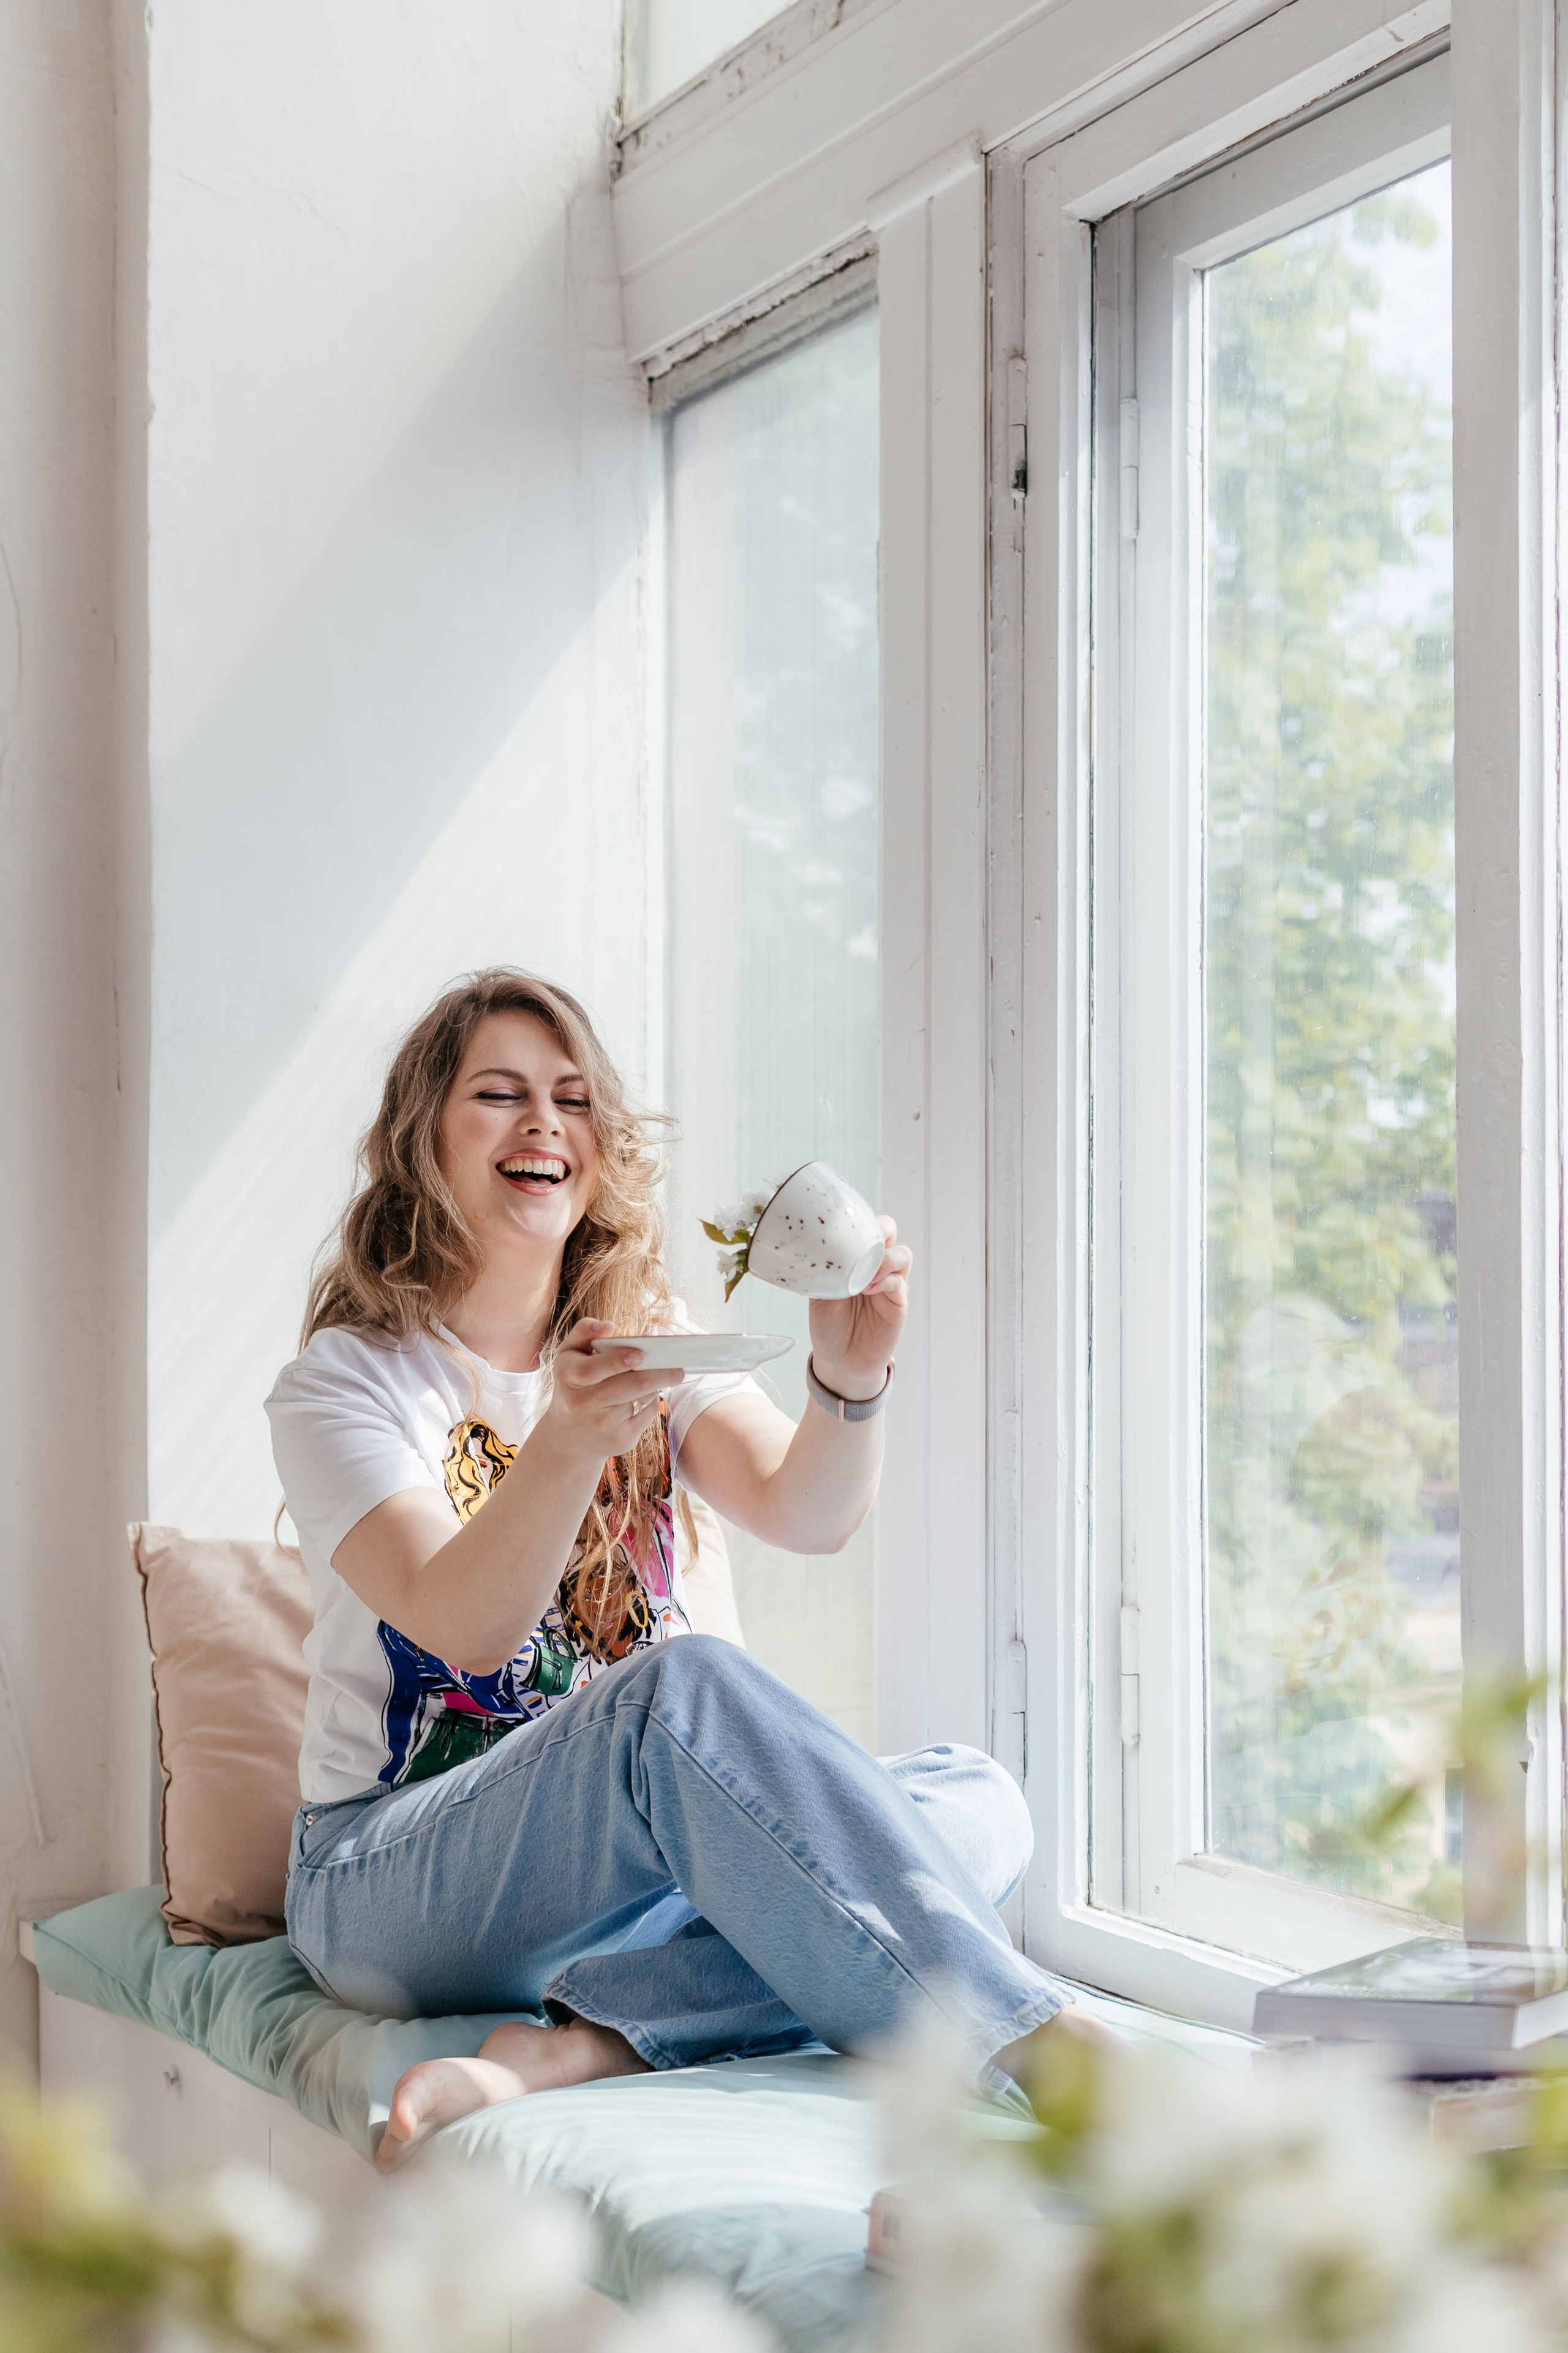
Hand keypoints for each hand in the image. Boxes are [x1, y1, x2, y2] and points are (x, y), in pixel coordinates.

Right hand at [546, 1321, 684, 1465]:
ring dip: (657, 1384)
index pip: (590, 1370)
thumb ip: (585, 1331)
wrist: (569, 1436)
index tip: (639, 1354)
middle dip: (661, 1374)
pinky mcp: (620, 1439)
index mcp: (568, 1376)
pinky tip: (647, 1396)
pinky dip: (653, 1401)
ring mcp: (602, 1424)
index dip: (616, 1361)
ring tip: (662, 1375)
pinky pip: (649, 1414)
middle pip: (631, 1386)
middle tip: (679, 1368)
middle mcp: (582, 1404)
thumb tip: (608, 1326)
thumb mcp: (570, 1354)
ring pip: (644, 1397)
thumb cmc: (574, 1384)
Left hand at [807, 1217, 910, 1401]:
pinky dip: (885, 1281)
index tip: (844, 1228)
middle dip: (880, 1230)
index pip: (867, 1226)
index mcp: (856, 1258)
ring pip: (902, 1254)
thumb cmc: (828, 1324)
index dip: (861, 1220)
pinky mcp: (898, 1304)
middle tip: (862, 1245)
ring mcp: (890, 1284)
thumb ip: (823, 1271)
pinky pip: (899, 1283)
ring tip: (864, 1276)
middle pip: (889, 1231)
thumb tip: (812, 1249)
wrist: (838, 1360)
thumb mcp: (817, 1292)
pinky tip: (868, 1290)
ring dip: (884, 1259)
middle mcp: (876, 1266)